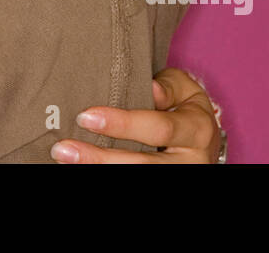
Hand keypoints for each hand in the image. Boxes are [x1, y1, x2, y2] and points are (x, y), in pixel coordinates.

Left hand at [50, 68, 224, 163]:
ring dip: (96, 169)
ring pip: (134, 177)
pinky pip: (131, 180)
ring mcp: (177, 176)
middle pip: (141, 165)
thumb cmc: (186, 109)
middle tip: (64, 148)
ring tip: (64, 159)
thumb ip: (169, 86)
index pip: (158, 128)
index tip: (85, 117)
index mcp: (196, 130)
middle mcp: (190, 161)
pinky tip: (78, 167)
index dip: (122, 124)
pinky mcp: (160, 182)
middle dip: (100, 158)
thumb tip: (151, 88)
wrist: (204, 144)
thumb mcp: (187, 91)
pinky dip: (103, 172)